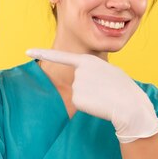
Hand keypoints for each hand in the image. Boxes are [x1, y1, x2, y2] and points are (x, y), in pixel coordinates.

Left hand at [25, 49, 157, 142]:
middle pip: (76, 82)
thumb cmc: (124, 89)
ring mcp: (77, 84)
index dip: (42, 53)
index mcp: (87, 60)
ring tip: (105, 96)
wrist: (129, 105)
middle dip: (89, 88)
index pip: (61, 56)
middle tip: (106, 90)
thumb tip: (81, 80)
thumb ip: (93, 72)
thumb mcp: (109, 72)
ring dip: (90, 97)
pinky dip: (88, 106)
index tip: (27, 51)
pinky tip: (100, 104)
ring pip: (78, 93)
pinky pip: (79, 103)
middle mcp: (79, 70)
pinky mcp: (76, 98)